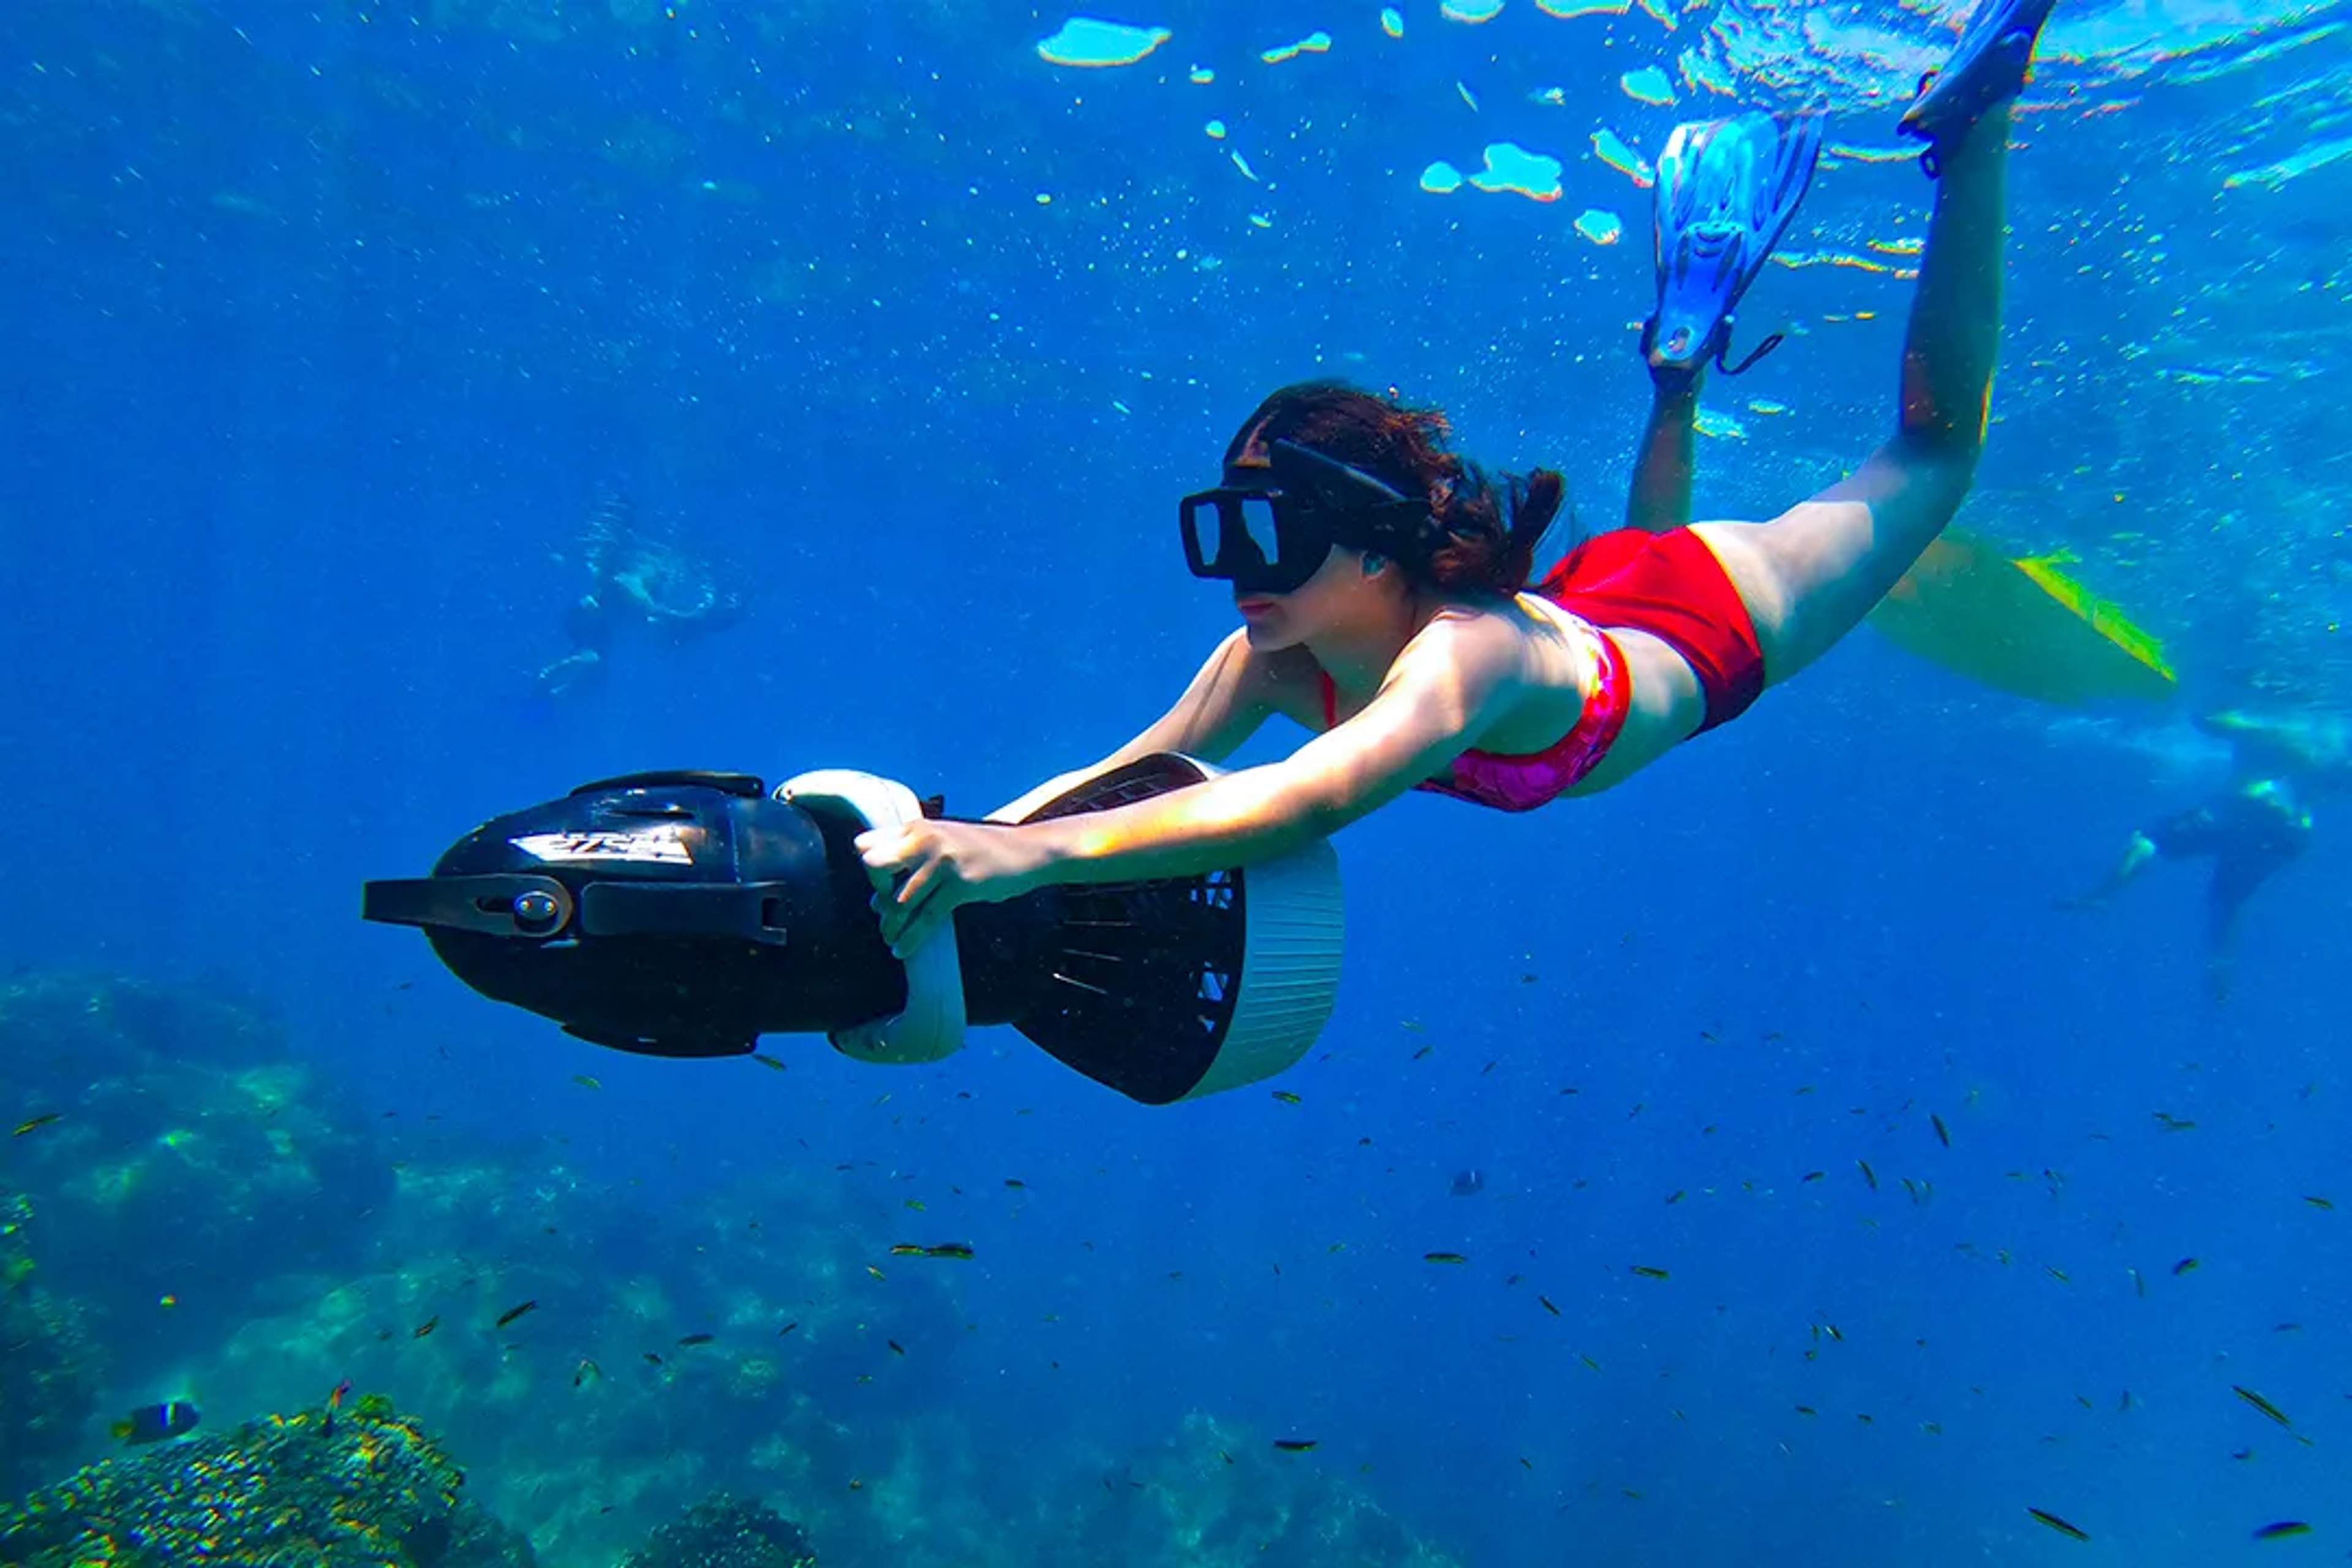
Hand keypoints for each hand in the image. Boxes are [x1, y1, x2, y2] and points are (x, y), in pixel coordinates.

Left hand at [856, 819, 1048, 959]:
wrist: (1026, 851)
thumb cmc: (982, 851)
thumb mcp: (944, 843)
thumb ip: (912, 862)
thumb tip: (874, 903)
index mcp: (917, 827)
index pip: (867, 844)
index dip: (869, 868)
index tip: (882, 887)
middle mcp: (925, 839)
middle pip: (874, 865)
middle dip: (876, 891)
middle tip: (885, 909)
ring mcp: (942, 860)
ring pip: (900, 900)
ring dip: (891, 925)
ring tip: (890, 939)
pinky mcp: (960, 883)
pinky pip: (926, 917)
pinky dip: (911, 937)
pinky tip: (902, 950)